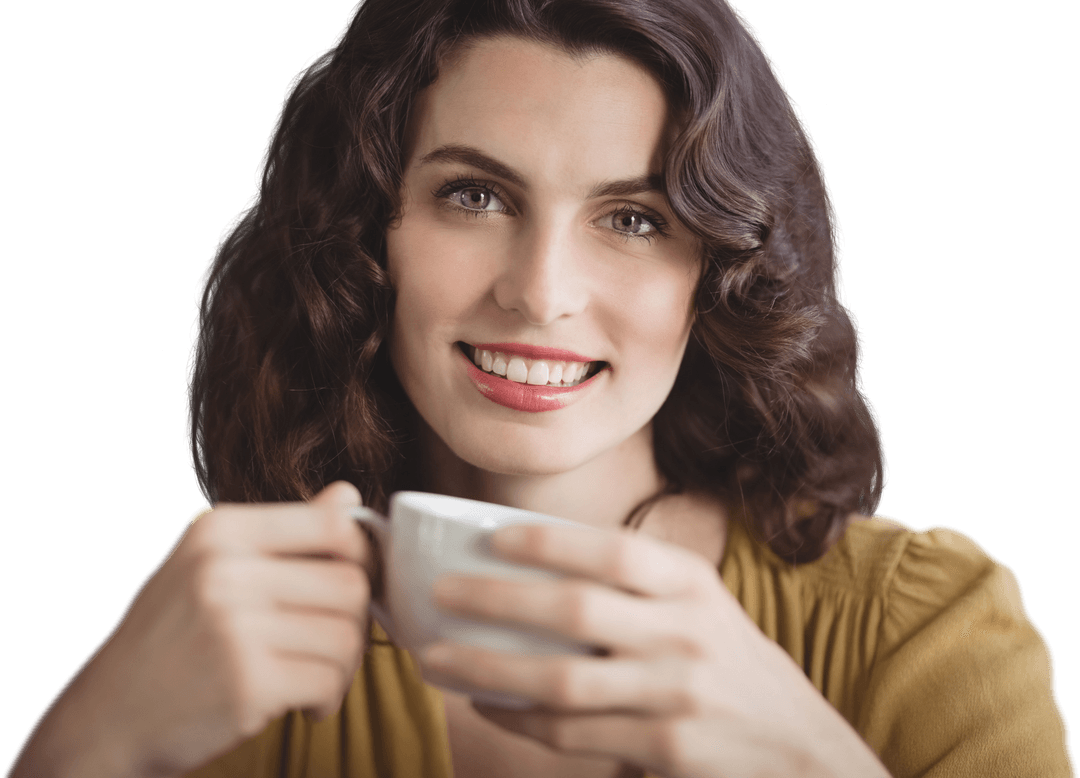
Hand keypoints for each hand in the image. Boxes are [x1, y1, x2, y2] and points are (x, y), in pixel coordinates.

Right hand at [57, 480, 372, 777]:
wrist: (106, 717)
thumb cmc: (170, 636)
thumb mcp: (212, 565)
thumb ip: (285, 531)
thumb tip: (348, 494)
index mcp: (221, 530)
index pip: (334, 525)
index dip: (360, 557)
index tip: (351, 583)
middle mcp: (225, 570)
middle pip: (350, 584)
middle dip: (355, 620)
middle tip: (333, 643)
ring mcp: (234, 627)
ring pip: (346, 636)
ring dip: (344, 666)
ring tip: (317, 675)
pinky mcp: (247, 683)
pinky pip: (329, 681)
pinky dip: (329, 698)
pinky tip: (306, 704)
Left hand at [417, 523, 889, 777]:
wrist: (800, 749)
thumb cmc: (726, 664)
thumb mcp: (699, 608)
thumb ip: (638, 587)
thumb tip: (532, 563)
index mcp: (692, 583)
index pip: (613, 550)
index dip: (548, 542)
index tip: (491, 536)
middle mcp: (687, 632)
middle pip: (576, 611)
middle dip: (498, 601)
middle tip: (440, 593)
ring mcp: (676, 694)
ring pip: (563, 681)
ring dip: (490, 668)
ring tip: (438, 658)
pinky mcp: (666, 748)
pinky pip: (573, 734)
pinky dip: (521, 718)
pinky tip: (489, 702)